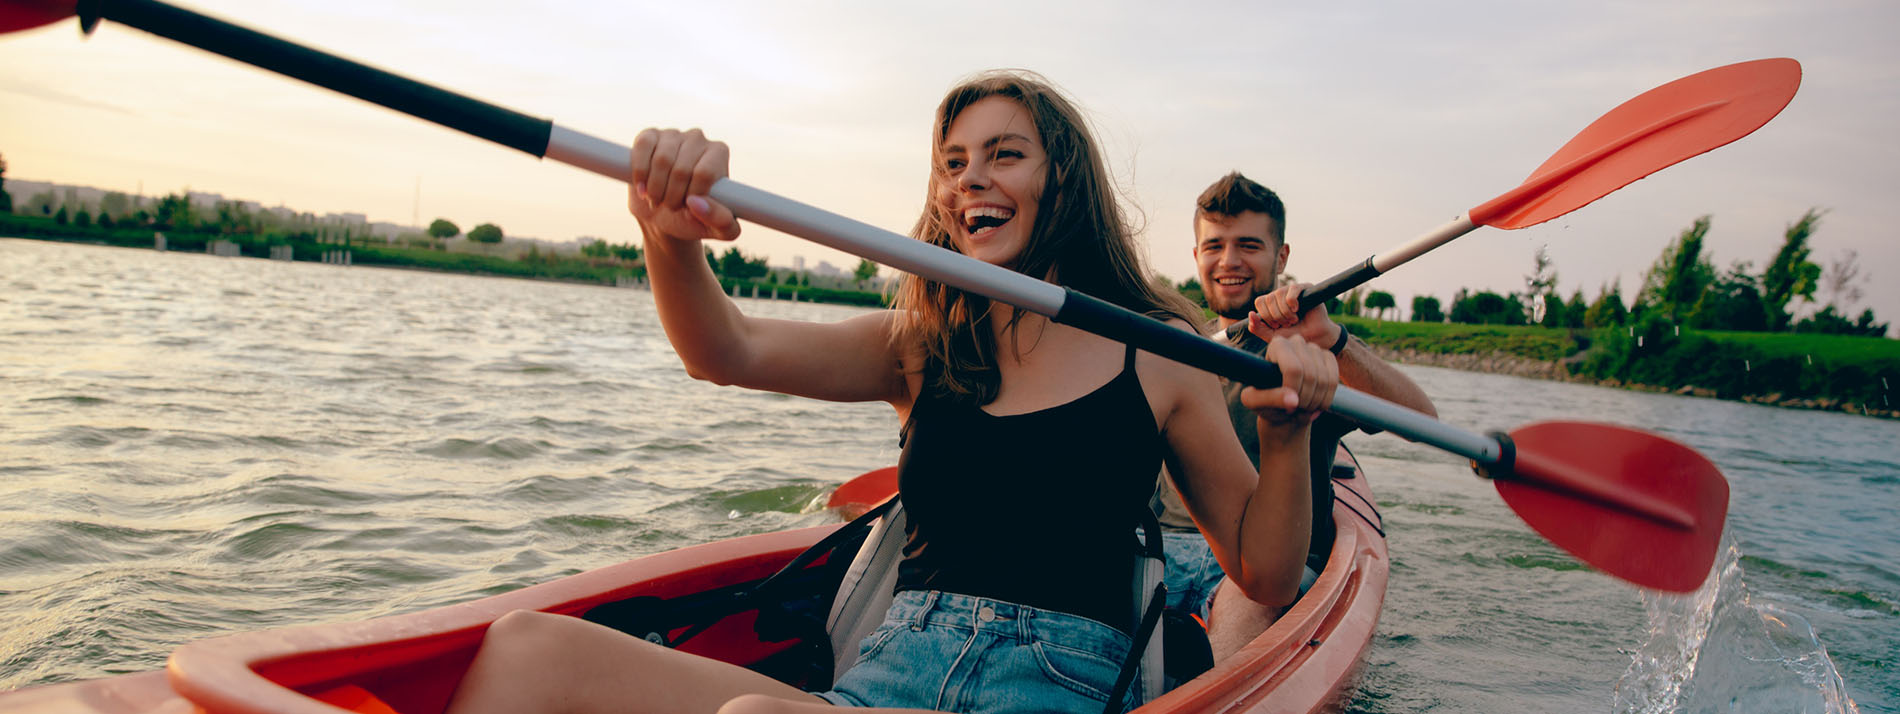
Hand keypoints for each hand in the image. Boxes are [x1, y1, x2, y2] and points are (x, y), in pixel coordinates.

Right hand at [628, 128, 739, 242]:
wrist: (664, 214)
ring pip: (661, 160)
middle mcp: (698, 139)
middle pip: (682, 169)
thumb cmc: (696, 219)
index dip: (691, 197)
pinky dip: (639, 173)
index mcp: (718, 153)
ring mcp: (672, 135)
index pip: (704, 173)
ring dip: (655, 189)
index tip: (688, 208)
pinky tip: (642, 188)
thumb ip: (722, 222)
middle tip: (670, 207)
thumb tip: (696, 202)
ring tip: (657, 200)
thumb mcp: (718, 230)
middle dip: (672, 197)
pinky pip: (642, 147)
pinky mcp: (649, 136)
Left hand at [1238, 335, 1337, 431]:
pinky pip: (1334, 380)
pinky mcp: (1328, 358)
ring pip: (1324, 380)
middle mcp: (1296, 341)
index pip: (1294, 369)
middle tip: (1295, 411)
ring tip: (1302, 409)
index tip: (1286, 405)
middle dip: (1305, 400)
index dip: (1294, 391)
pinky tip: (1315, 406)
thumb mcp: (1256, 402)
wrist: (1281, 405)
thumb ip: (1270, 399)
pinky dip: (1326, 399)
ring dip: (1315, 402)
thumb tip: (1294, 401)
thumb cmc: (1263, 401)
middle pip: (1311, 375)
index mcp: (1277, 345)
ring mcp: (1314, 348)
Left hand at [1246, 282, 1341, 348]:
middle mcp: (1280, 295)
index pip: (1259, 301)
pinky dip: (1292, 301)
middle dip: (1276, 316)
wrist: (1315, 338)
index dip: (1266, 315)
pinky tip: (1297, 309)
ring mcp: (1292, 291)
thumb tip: (1250, 314)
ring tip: (1294, 319)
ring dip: (1285, 311)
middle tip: (1287, 324)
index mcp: (1271, 304)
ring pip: (1278, 293)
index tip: (1276, 326)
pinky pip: (1292, 289)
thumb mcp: (1272, 336)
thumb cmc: (1294, 336)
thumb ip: (1258, 328)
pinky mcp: (1305, 288)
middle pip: (1268, 298)